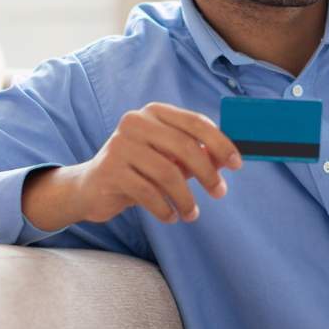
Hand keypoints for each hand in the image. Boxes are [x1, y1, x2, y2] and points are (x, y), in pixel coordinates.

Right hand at [57, 102, 242, 225]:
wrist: (91, 187)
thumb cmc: (139, 170)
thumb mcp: (170, 159)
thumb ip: (197, 155)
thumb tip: (227, 159)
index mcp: (154, 113)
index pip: (195, 122)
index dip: (220, 143)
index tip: (237, 164)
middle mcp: (135, 122)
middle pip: (185, 147)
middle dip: (208, 173)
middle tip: (220, 192)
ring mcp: (120, 145)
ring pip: (168, 173)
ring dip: (186, 198)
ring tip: (191, 214)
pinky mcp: (110, 170)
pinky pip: (149, 193)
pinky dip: (165, 209)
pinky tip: (171, 216)